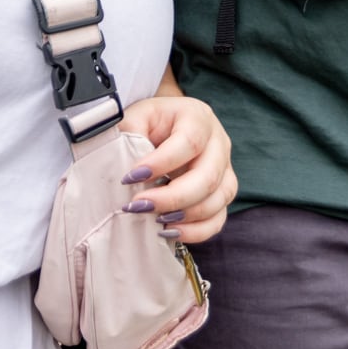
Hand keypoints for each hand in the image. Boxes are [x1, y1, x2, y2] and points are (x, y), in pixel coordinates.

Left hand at [119, 94, 236, 244]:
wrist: (167, 127)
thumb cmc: (151, 123)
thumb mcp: (138, 117)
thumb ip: (131, 132)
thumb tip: (123, 161)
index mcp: (198, 118)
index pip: (189, 142)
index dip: (162, 163)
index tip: (131, 177)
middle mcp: (218, 143)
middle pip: (207, 176)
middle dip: (172, 197)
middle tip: (138, 206)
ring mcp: (225, 169)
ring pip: (217, 198)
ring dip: (185, 215)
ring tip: (154, 219)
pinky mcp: (222, 193)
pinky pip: (218, 218)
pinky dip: (196, 230)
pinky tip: (170, 231)